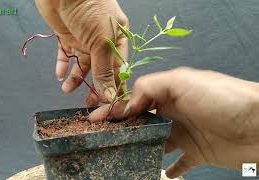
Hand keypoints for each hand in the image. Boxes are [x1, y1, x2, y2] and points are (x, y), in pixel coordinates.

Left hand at [35, 0, 128, 103]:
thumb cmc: (89, 9)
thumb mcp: (101, 41)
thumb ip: (104, 70)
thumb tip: (109, 95)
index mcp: (118, 39)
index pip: (119, 69)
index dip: (113, 86)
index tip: (108, 104)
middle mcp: (102, 41)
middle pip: (100, 70)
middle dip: (94, 86)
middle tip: (88, 103)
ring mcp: (84, 39)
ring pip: (82, 65)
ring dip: (76, 79)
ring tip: (67, 90)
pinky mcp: (67, 36)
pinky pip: (66, 56)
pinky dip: (63, 66)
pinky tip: (59, 76)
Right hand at [89, 67, 258, 177]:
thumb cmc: (221, 98)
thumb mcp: (182, 82)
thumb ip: (150, 87)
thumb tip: (127, 104)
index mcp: (168, 94)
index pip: (134, 100)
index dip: (114, 109)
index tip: (94, 119)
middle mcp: (173, 113)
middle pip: (140, 122)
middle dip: (121, 129)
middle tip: (101, 138)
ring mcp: (183, 134)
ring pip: (154, 142)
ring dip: (139, 148)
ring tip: (120, 156)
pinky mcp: (196, 153)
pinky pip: (177, 164)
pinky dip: (167, 169)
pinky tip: (157, 172)